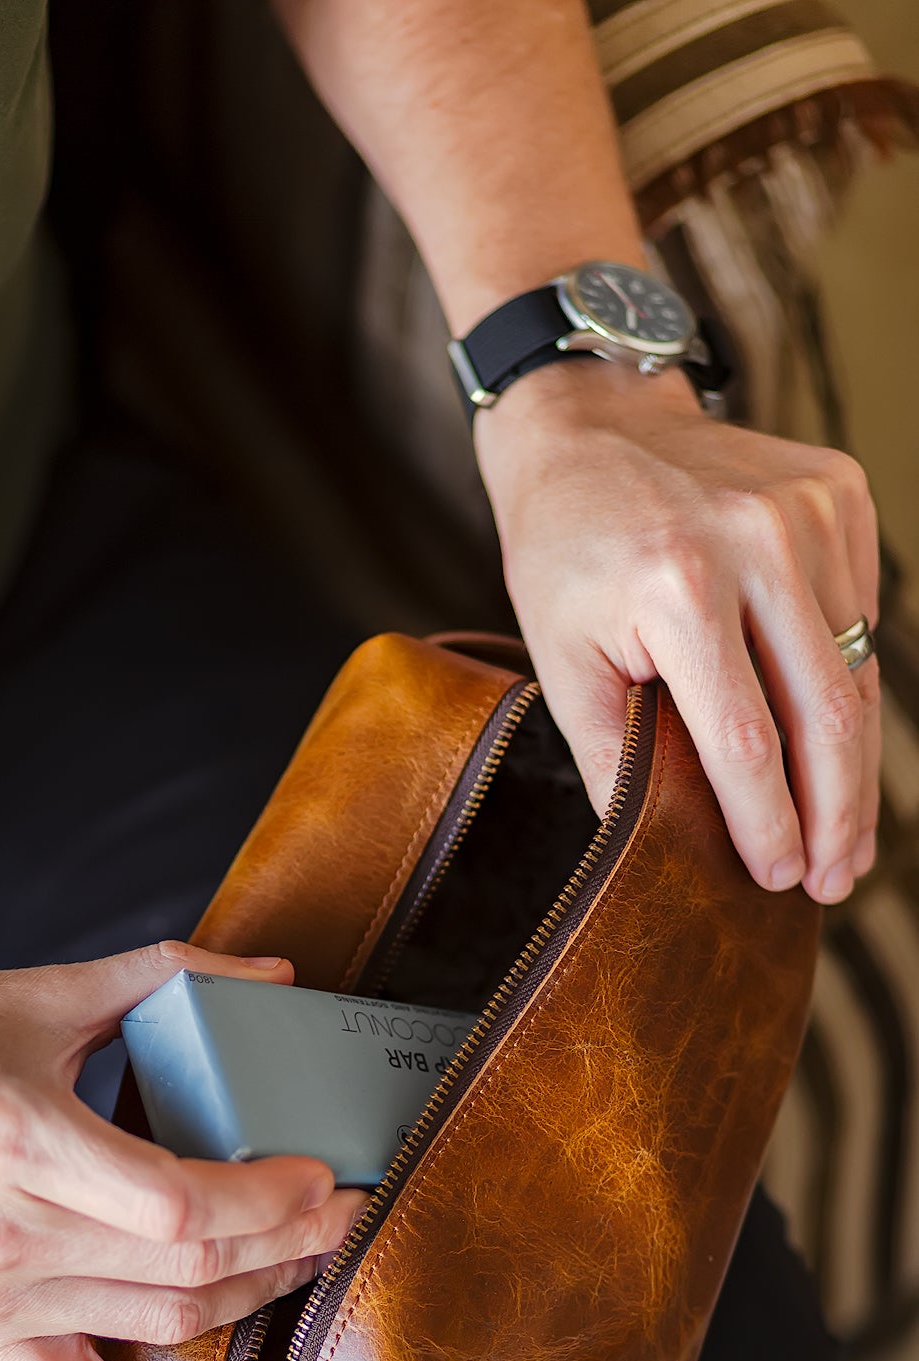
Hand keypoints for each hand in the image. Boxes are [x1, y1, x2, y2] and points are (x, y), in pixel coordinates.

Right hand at [0, 942, 362, 1360]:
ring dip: (252, 1298)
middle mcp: (9, 1235)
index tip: (324, 1173)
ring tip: (308, 1261)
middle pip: (189, 1266)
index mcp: (23, 1143)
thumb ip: (155, 979)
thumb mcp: (28, 994)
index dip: (270, 1200)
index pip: (182, 1204)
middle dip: (290, 1242)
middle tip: (348, 1211)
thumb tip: (265, 973)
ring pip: (158, 1322)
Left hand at [474, 360, 880, 903]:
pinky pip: (861, 617)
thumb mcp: (558, 656)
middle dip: (837, 814)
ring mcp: (809, 512)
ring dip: (856, 768)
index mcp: (678, 588)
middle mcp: (757, 543)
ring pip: (857, 671)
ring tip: (847, 838)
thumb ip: (611, 751)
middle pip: (827, 713)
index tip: (780, 878)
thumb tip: (657, 847)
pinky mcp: (840, 495)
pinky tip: (834, 744)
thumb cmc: (565, 549)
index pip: (745, 739)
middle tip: (835, 879)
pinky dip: (851, 687)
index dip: (770, 821)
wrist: (593, 422)